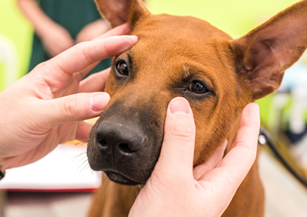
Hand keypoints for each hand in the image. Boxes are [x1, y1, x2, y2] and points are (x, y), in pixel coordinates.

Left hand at [0, 24, 136, 169]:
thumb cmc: (3, 124)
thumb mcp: (36, 113)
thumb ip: (70, 108)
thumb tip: (104, 100)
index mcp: (52, 74)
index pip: (85, 53)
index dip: (108, 44)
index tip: (130, 36)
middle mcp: (63, 87)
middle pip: (95, 68)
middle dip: (115, 57)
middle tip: (139, 50)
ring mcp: (68, 106)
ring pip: (97, 96)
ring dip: (114, 93)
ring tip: (136, 89)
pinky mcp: (68, 126)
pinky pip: (91, 123)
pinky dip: (102, 126)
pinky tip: (114, 127)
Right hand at [129, 98, 259, 216]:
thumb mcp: (172, 179)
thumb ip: (177, 142)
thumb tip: (179, 106)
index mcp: (218, 187)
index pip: (244, 152)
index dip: (249, 128)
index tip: (251, 107)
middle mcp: (207, 188)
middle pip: (225, 154)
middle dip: (227, 130)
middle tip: (223, 108)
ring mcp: (189, 190)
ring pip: (201, 158)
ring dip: (202, 138)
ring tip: (198, 119)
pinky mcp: (171, 191)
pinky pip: (182, 163)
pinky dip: (180, 148)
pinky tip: (172, 140)